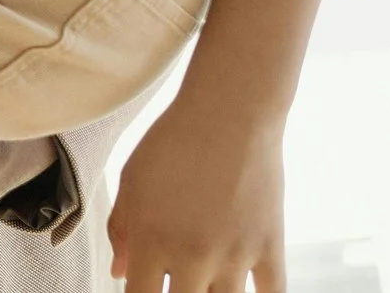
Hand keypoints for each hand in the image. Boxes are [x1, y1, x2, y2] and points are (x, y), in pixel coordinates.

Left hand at [107, 96, 285, 292]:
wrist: (229, 114)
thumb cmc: (172, 143)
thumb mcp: (132, 180)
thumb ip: (122, 230)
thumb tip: (118, 272)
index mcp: (151, 241)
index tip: (141, 287)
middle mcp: (192, 256)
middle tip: (175, 278)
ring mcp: (235, 256)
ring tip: (203, 279)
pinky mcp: (270, 248)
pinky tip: (247, 290)